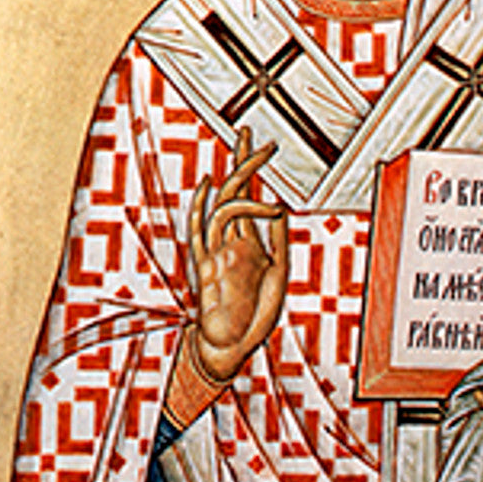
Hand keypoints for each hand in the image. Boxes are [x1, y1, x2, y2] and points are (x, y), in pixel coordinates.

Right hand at [188, 127, 286, 383]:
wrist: (234, 345)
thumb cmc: (255, 314)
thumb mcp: (278, 272)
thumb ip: (277, 240)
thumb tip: (282, 207)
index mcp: (249, 238)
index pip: (249, 194)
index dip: (253, 166)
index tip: (262, 143)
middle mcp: (231, 238)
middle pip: (236, 190)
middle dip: (244, 161)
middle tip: (254, 136)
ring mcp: (217, 249)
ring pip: (226, 206)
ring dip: (244, 190)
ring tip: (266, 186)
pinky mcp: (206, 264)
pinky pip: (200, 230)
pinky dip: (202, 206)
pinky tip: (209, 185)